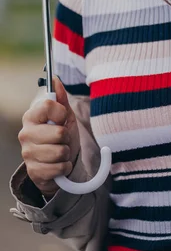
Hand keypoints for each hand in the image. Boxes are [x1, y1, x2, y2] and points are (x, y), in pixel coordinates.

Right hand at [18, 77, 80, 197]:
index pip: (48, 105)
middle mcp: (25, 134)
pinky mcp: (33, 171)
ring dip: (66, 153)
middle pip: (58, 132)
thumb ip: (60, 98)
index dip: (61, 112)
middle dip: (66, 137)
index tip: (61, 118)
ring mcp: (27, 154)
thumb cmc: (62, 137)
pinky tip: (58, 165)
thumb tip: (55, 79)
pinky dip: (64, 167)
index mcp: (31, 117)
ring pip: (60, 151)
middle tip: (62, 139)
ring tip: (60, 152)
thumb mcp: (65, 116)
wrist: (60, 163)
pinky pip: (59, 167)